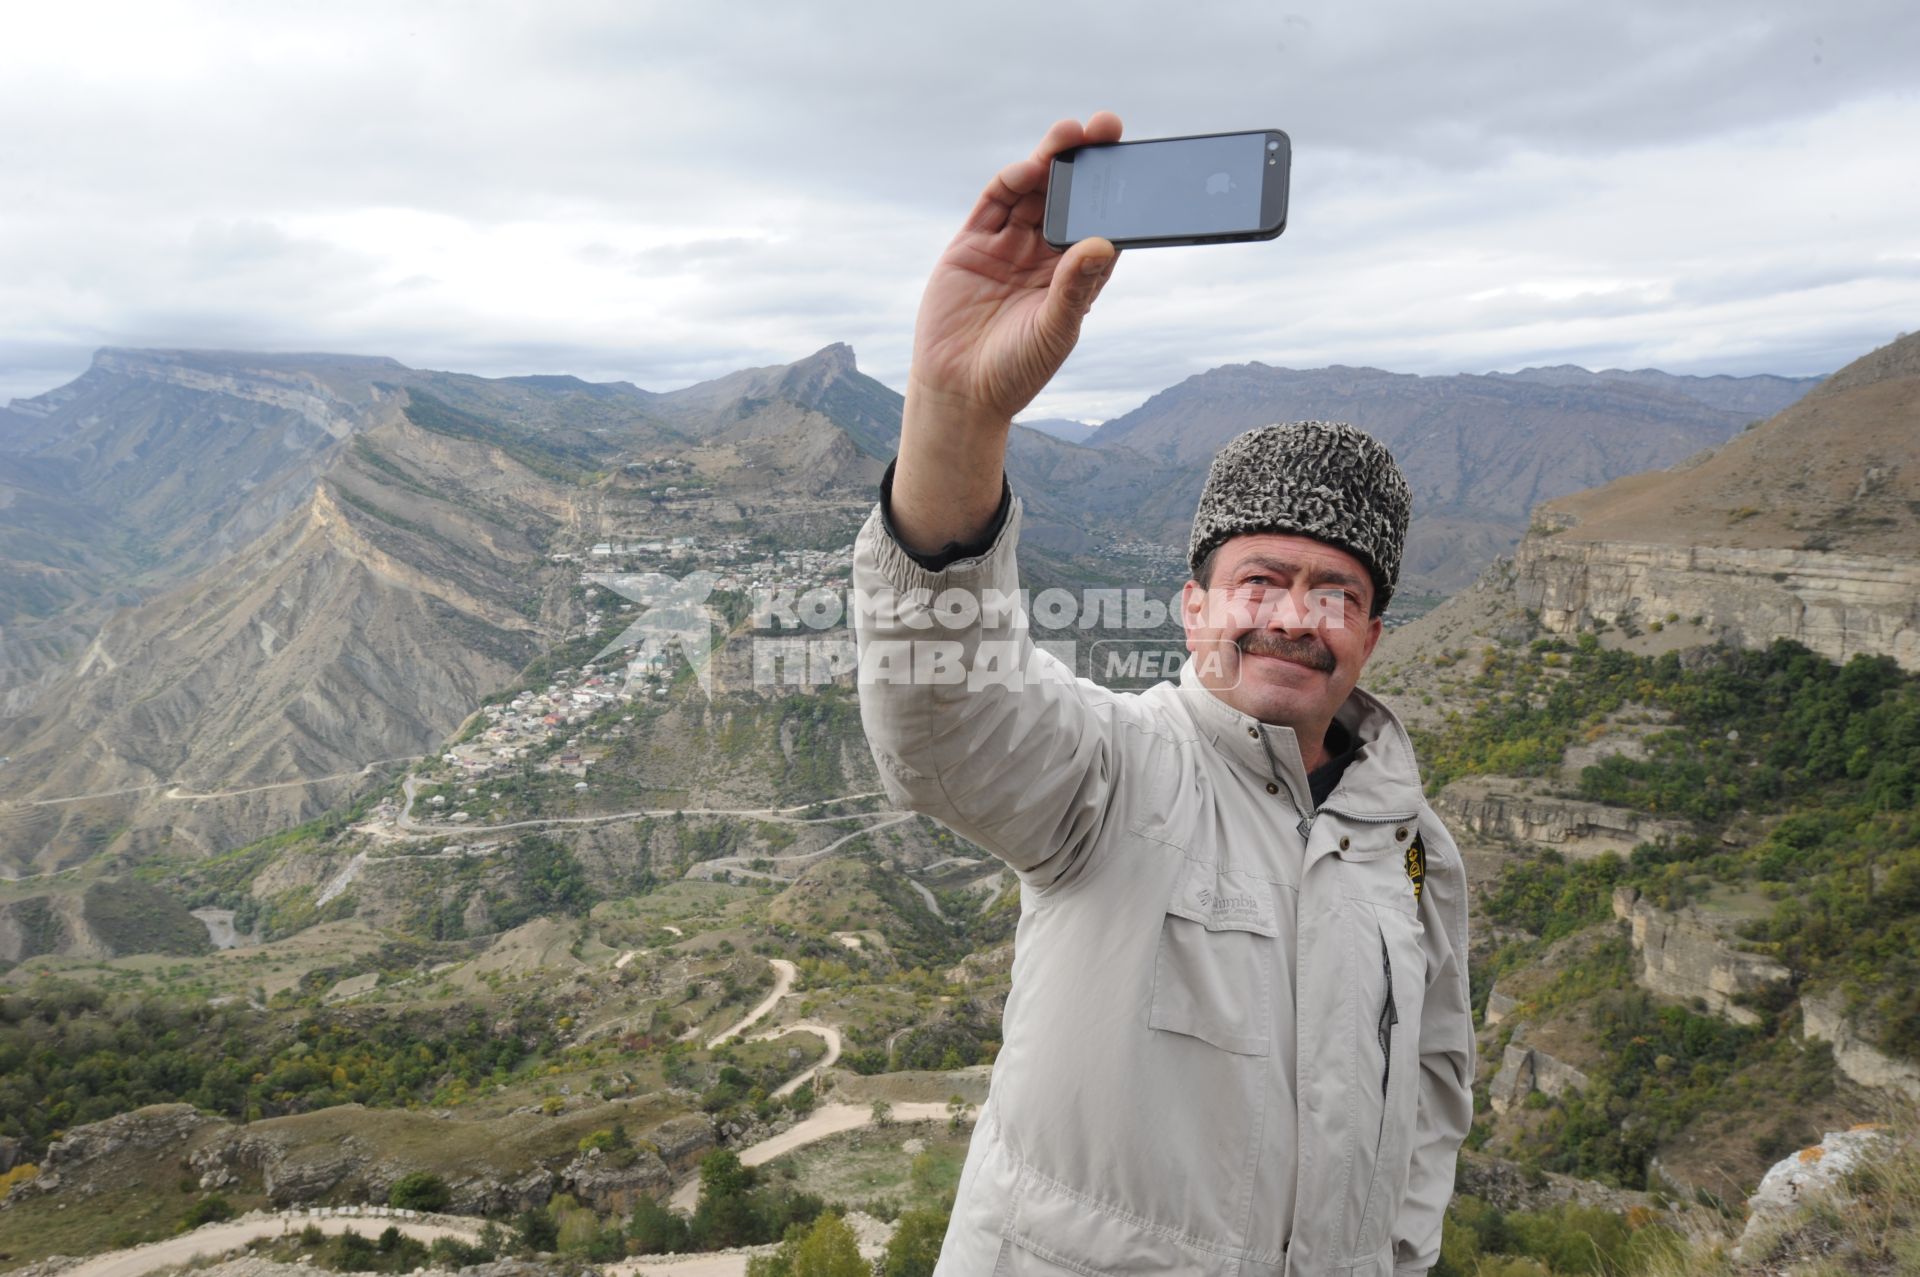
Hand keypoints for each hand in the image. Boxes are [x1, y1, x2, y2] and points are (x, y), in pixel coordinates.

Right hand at [909, 112, 1122, 422]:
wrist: (958, 392)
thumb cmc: (1015, 371)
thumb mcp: (1053, 332)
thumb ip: (1075, 289)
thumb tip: (1103, 243)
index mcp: (1074, 275)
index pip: (1100, 221)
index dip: (1116, 191)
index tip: (1136, 162)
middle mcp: (1043, 254)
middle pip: (1068, 196)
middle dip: (1085, 161)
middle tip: (1105, 127)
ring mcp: (1006, 246)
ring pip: (1032, 191)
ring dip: (1050, 161)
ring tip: (1068, 136)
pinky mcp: (972, 245)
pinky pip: (994, 203)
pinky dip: (1010, 182)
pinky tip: (1027, 169)